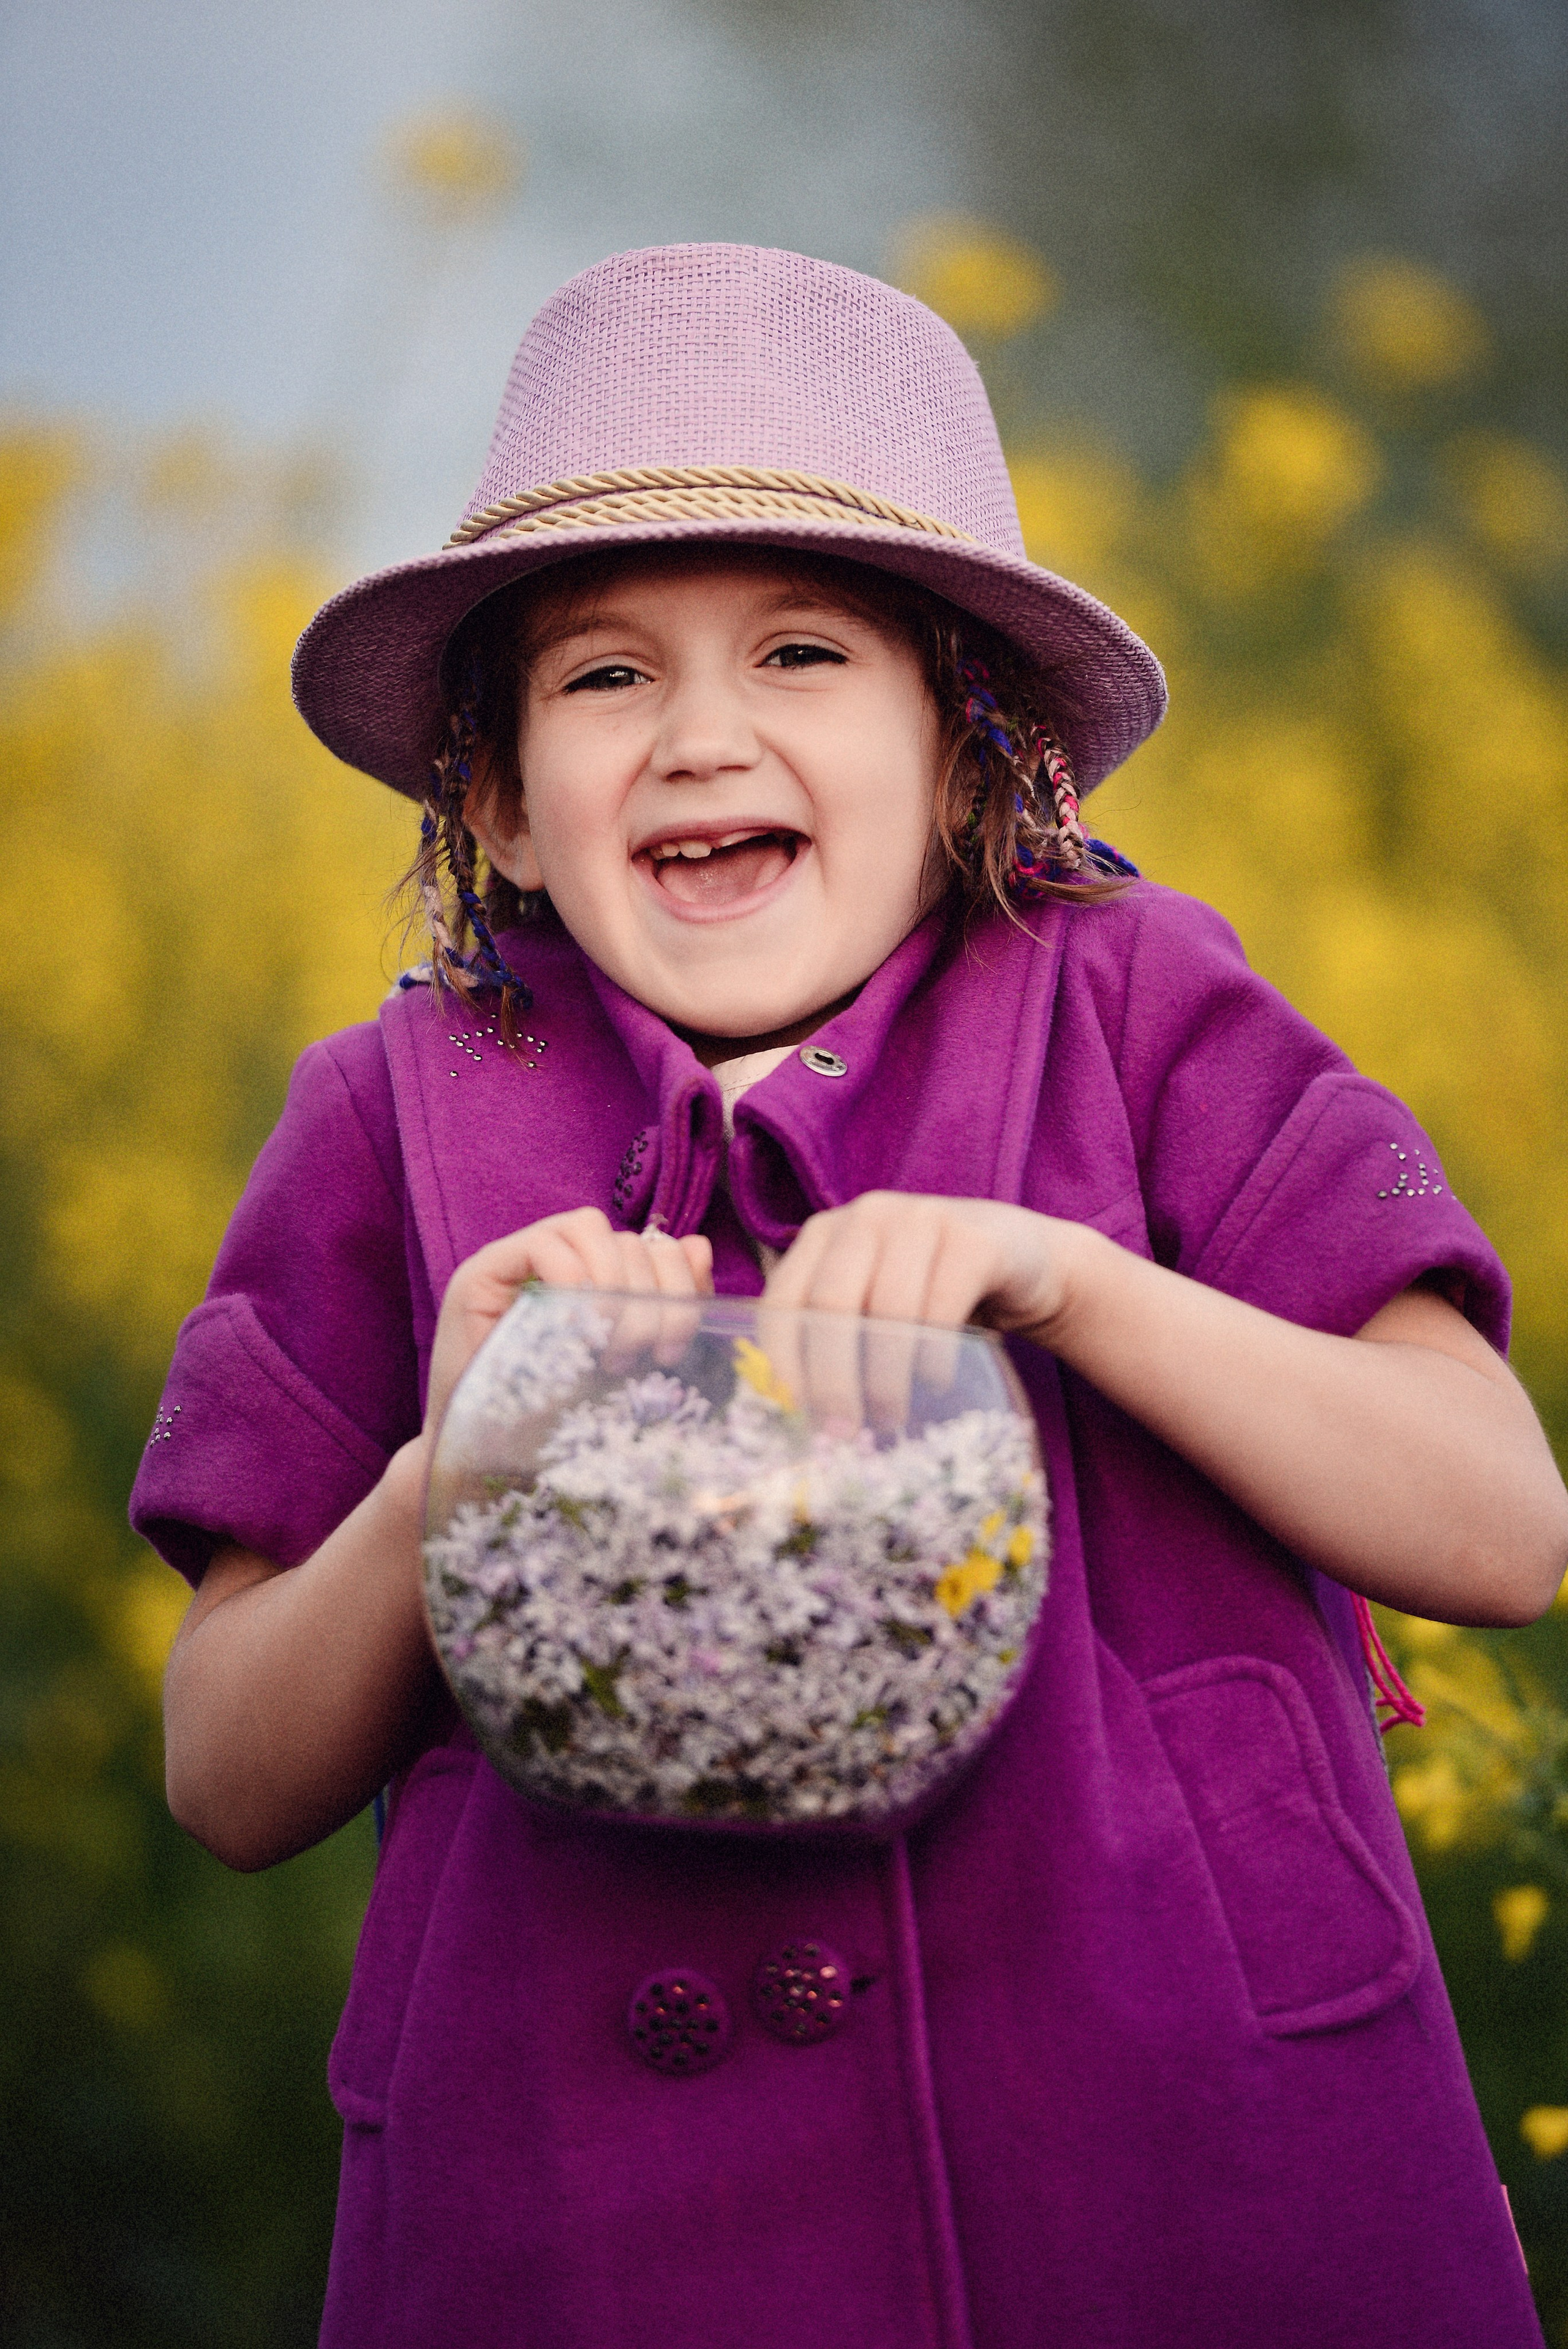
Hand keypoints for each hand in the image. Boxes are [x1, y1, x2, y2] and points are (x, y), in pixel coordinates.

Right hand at [422, 1209, 712, 1451]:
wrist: (490, 1462)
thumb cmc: (560, 1420)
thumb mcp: (631, 1363)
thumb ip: (667, 1306)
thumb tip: (698, 1244)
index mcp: (597, 1275)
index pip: (654, 1245)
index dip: (677, 1284)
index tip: (671, 1350)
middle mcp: (560, 1258)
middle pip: (628, 1239)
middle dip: (647, 1299)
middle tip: (635, 1358)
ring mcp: (518, 1259)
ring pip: (589, 1226)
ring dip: (611, 1283)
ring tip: (605, 1345)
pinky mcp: (483, 1271)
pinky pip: (543, 1245)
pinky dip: (571, 1279)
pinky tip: (574, 1328)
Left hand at [761, 1193, 1077, 1429]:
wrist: (1023, 1259)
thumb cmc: (930, 1290)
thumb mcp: (872, 1300)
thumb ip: (831, 1333)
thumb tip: (795, 1412)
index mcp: (825, 1232)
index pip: (783, 1297)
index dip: (783, 1359)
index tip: (795, 1413)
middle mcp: (867, 1215)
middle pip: (830, 1305)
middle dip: (833, 1379)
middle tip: (844, 1432)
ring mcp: (922, 1218)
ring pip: (887, 1310)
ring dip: (885, 1378)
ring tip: (890, 1417)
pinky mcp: (973, 1239)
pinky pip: (942, 1309)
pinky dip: (934, 1357)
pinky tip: (935, 1382)